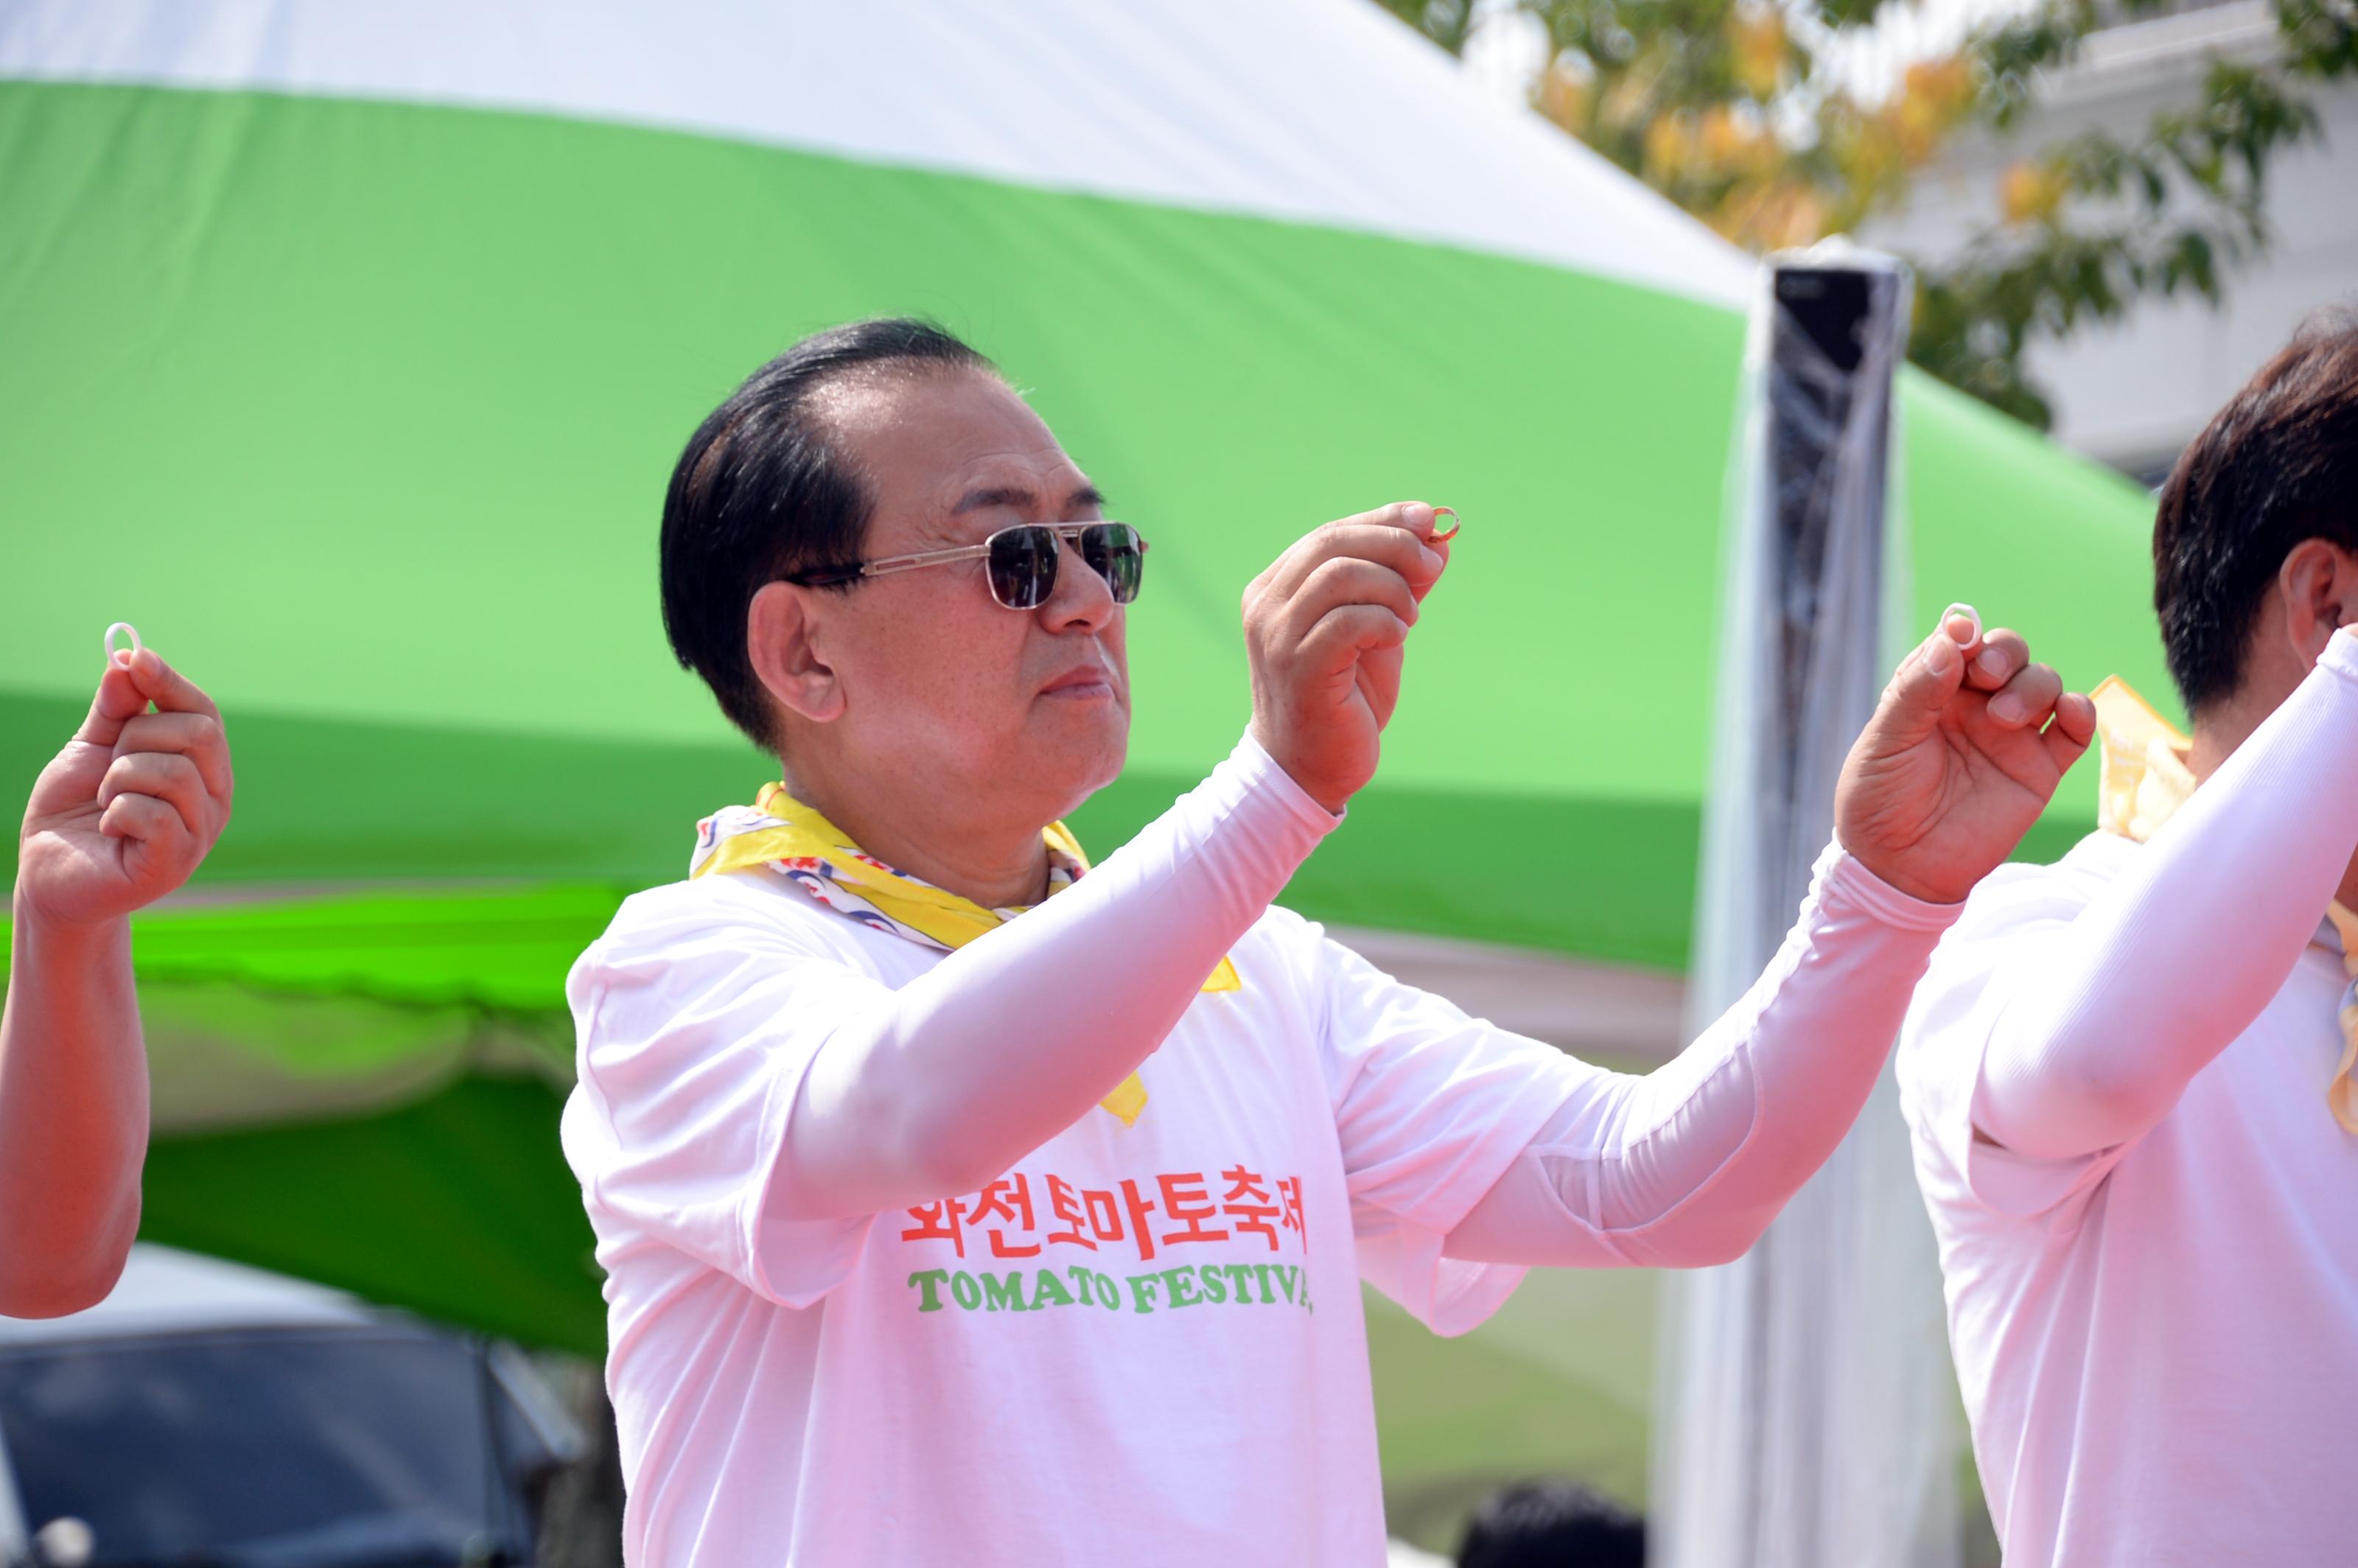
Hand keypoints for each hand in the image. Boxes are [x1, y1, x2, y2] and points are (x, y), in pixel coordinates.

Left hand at [16, 649, 233, 928]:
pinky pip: (153, 814)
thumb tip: (128, 660)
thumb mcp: (92, 748)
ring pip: (172, 773)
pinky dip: (117, 812)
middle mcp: (213, 799)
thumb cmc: (76, 811)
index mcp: (201, 768)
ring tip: (106, 803)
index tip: (135, 660)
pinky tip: (109, 828)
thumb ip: (115, 709)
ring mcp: (200, 833)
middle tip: (110, 764)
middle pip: (199, 735)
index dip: (171, 682)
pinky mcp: (175, 864)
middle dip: (139, 736)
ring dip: (120, 779)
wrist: (48, 873)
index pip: (204, 713)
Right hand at [1244, 501, 1451, 813]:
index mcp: (1277, 588)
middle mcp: (1268, 605)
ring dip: (1392, 588)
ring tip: (1409, 618)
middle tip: (1433, 564)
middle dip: (1394, 544)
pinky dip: (1385, 621)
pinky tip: (1397, 637)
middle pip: (1332, 543)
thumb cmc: (1343, 701)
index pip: (1330, 534)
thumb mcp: (1377, 633)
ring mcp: (1277, 635)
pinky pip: (1349, 621)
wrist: (1308, 770)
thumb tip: (1439, 543)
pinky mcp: (1298, 666)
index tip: (1426, 518)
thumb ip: (1398, 588)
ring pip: (1340, 575)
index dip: (1382, 519)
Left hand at [1836, 609, 2094, 904]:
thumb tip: (1953, 638)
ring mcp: (2010, 735)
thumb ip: (1916, 691)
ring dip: (2033, 686)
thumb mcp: (1885, 743)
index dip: (1966, 634)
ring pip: (2043, 683)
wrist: (1899, 867)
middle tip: (1987, 675)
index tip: (1964, 639)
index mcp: (1931, 690)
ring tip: (2004, 718)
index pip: (1960, 642)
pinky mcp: (2039, 769)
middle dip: (2006, 651)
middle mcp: (1973, 705)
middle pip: (2009, 652)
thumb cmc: (1880, 802)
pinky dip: (2082, 712)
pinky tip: (2070, 712)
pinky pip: (2074, 731)